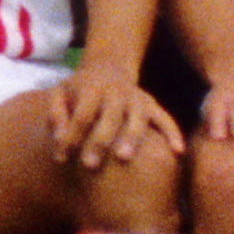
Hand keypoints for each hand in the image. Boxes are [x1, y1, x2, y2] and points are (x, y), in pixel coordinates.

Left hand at [44, 72, 179, 172]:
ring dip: (131, 138)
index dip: (71, 136)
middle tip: (89, 166)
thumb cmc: (79, 89)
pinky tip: (178, 152)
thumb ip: (55, 114)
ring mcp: (137, 98)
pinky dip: (173, 133)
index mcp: (92, 88)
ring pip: (137, 118)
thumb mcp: (60, 93)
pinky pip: (165, 119)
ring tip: (123, 157)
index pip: (81, 114)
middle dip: (99, 142)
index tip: (61, 159)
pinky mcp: (152, 105)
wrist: (108, 68)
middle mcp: (117, 92)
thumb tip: (60, 140)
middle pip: (109, 118)